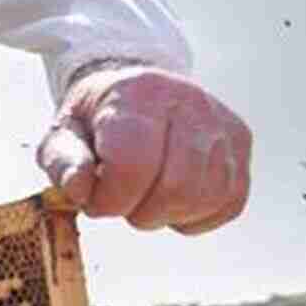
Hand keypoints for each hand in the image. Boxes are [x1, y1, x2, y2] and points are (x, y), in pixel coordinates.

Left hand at [37, 65, 251, 233]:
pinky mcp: (241, 143)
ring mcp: (221, 122)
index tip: (95, 199)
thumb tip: (78, 190)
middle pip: (175, 187)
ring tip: (145, 196)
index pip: (133, 164)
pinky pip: (228, 202)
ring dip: (167, 214)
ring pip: (205, 198)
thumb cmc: (96, 119)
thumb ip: (64, 162)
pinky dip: (195, 215)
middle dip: (140, 212)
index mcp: (137, 94)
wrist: (136, 90)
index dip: (110, 199)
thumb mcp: (64, 134)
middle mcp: (188, 102)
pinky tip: (171, 198)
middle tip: (121, 200)